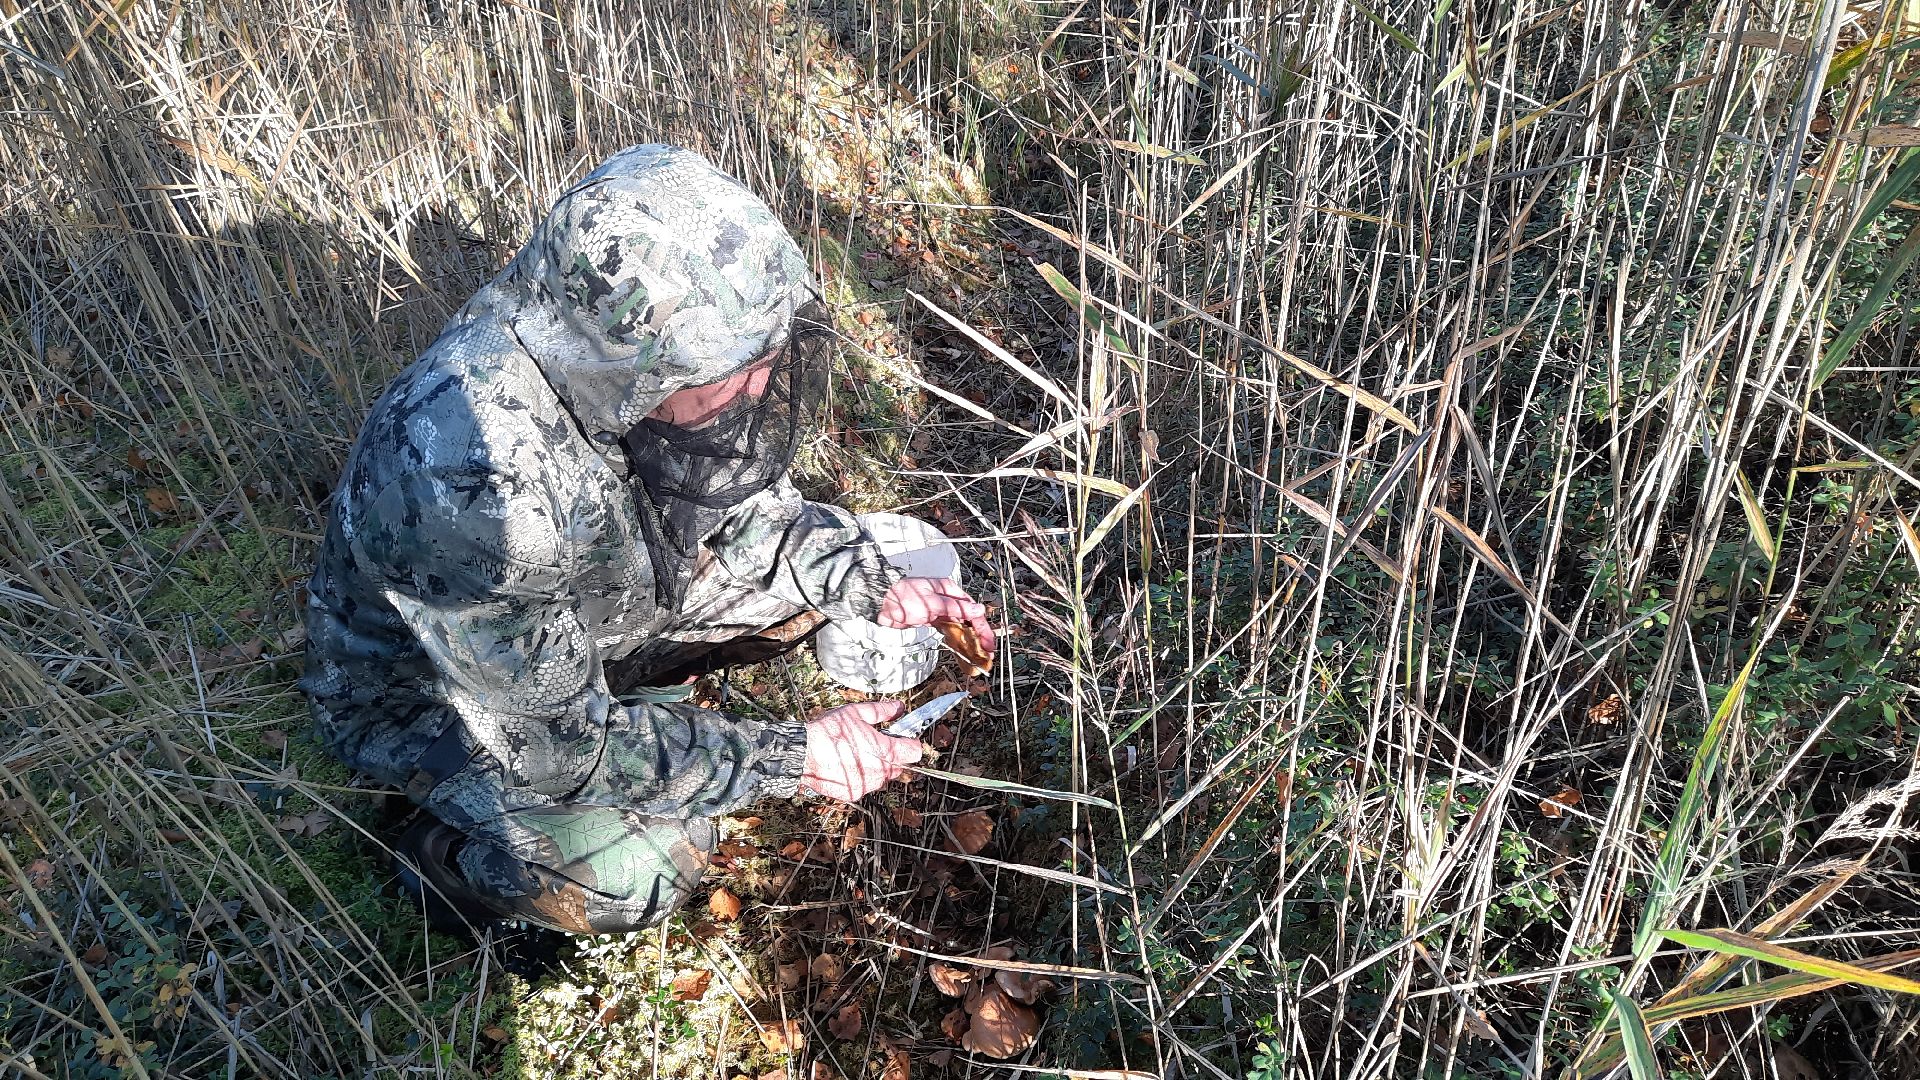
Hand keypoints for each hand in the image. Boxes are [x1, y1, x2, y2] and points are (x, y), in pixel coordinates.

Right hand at [801, 701, 922, 801]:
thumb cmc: (828, 733)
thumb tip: (898, 707)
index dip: (910, 743)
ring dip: (877, 767)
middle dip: (891, 755)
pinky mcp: (855, 793)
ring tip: (857, 753)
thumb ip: (883, 711)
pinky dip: (861, 776)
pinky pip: (866, 785)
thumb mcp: (857, 713)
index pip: (915, 752)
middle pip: (899, 766)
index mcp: (886, 751)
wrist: (804, 754)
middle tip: (875, 743)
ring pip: (883, 777)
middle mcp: (880, 771)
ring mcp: (868, 785)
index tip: (904, 739)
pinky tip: (847, 764)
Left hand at [878, 577, 997, 657]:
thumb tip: (977, 609)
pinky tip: (962, 650)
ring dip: (969, 641)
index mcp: (950, 591)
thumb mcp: (932, 602)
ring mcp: (938, 611)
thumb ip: (955, 608)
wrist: (880, 604)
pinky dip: (956, 641)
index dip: (982, 628)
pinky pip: (948, 632)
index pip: (972, 610)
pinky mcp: (930, 621)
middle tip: (986, 653)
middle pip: (968, 620)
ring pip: (959, 627)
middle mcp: (946, 600)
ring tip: (977, 656)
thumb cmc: (903, 597)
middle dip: (978, 637)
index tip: (988, 643)